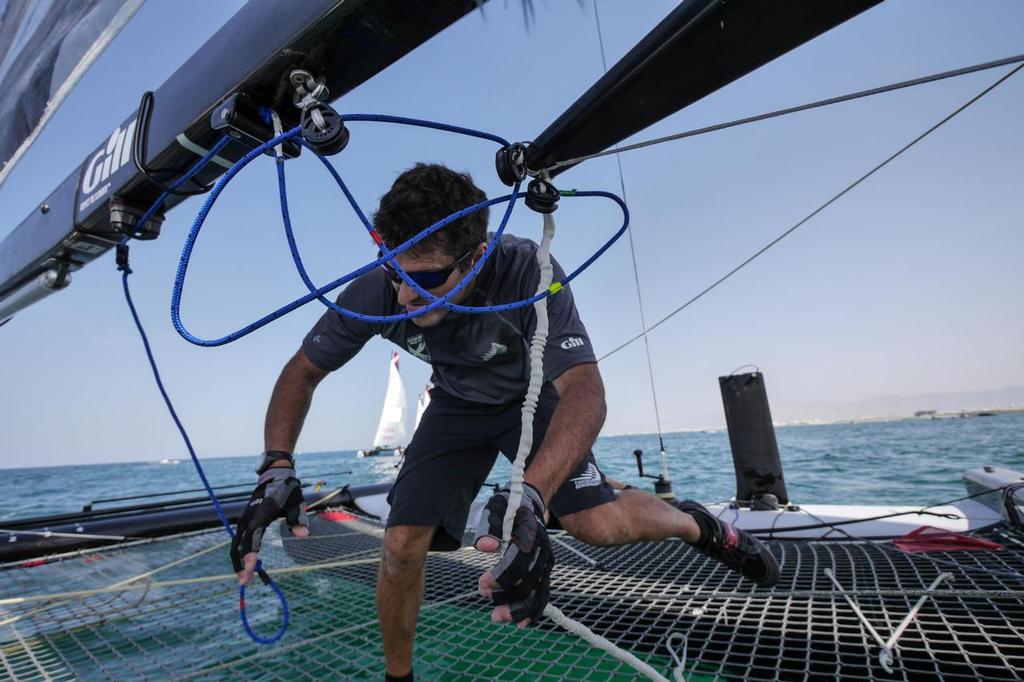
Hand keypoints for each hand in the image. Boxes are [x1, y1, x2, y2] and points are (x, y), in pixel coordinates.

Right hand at [230, 467, 308, 584]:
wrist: (275, 475)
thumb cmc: (288, 490)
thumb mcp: (297, 502)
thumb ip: (299, 519)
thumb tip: (304, 535)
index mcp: (262, 512)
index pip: (253, 536)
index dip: (251, 553)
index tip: (251, 568)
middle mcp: (249, 517)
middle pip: (240, 543)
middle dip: (241, 563)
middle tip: (245, 582)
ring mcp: (245, 519)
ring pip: (236, 543)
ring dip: (237, 561)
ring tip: (243, 578)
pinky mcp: (245, 521)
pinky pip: (238, 540)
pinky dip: (239, 553)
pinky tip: (244, 565)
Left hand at [473, 482, 553, 626]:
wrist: (530, 503)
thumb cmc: (509, 507)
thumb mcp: (496, 509)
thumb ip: (490, 527)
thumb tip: (485, 547)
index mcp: (530, 536)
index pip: (516, 564)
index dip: (498, 578)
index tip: (481, 584)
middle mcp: (542, 552)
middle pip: (527, 582)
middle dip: (506, 597)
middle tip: (486, 601)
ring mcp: (546, 562)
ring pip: (537, 592)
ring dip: (519, 610)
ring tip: (499, 619)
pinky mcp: (545, 570)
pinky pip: (543, 593)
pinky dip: (534, 610)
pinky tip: (521, 623)